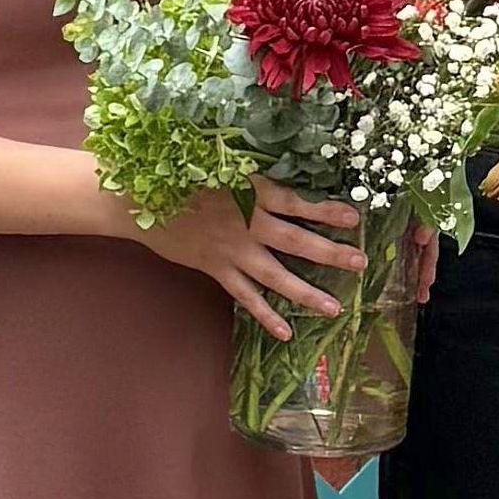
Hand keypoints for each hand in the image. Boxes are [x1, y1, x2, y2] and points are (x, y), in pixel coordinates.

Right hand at [144, 176, 367, 336]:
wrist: (139, 200)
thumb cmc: (181, 177)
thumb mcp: (221, 167)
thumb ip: (253, 180)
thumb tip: (283, 185)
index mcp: (251, 193)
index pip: (297, 202)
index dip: (326, 211)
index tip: (354, 218)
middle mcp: (247, 223)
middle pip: (297, 240)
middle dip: (331, 252)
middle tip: (359, 262)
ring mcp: (233, 250)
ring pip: (276, 275)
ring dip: (306, 292)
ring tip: (333, 308)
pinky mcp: (216, 269)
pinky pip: (245, 296)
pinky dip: (265, 314)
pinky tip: (285, 331)